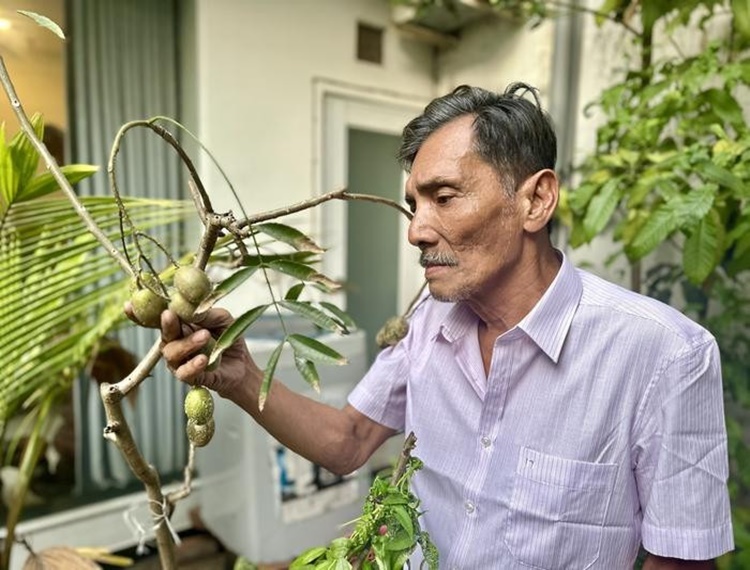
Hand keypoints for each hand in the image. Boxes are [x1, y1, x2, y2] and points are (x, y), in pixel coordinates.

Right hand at [124, 300, 260, 399]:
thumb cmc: (227, 336)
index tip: (128, 305)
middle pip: (163, 335)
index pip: (155, 319)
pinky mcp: (190, 378)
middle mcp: (173, 344)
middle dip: (166, 325)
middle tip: (170, 316)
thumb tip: (192, 309)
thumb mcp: (222, 318)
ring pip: (171, 353)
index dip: (140, 314)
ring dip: (187, 343)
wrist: (243, 363)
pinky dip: (193, 365)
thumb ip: (206, 313)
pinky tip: (204, 358)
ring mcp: (179, 362)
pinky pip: (183, 373)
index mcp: (179, 326)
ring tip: (205, 336)